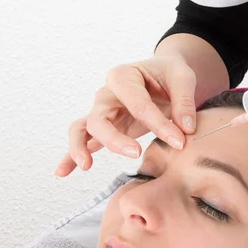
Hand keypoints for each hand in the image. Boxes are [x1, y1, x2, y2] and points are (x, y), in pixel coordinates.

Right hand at [55, 55, 196, 175]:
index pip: (138, 104)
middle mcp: (106, 94)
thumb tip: (185, 131)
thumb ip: (184, 102)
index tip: (180, 142)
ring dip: (81, 146)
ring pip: (83, 129)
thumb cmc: (170, 74)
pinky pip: (83, 140)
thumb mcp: (183, 78)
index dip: (159, 124)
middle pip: (100, 118)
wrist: (163, 77)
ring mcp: (102, 111)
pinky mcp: (104, 128)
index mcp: (124, 76)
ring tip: (86, 165)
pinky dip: (71, 156)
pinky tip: (62, 172)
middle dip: (115, 138)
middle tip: (136, 153)